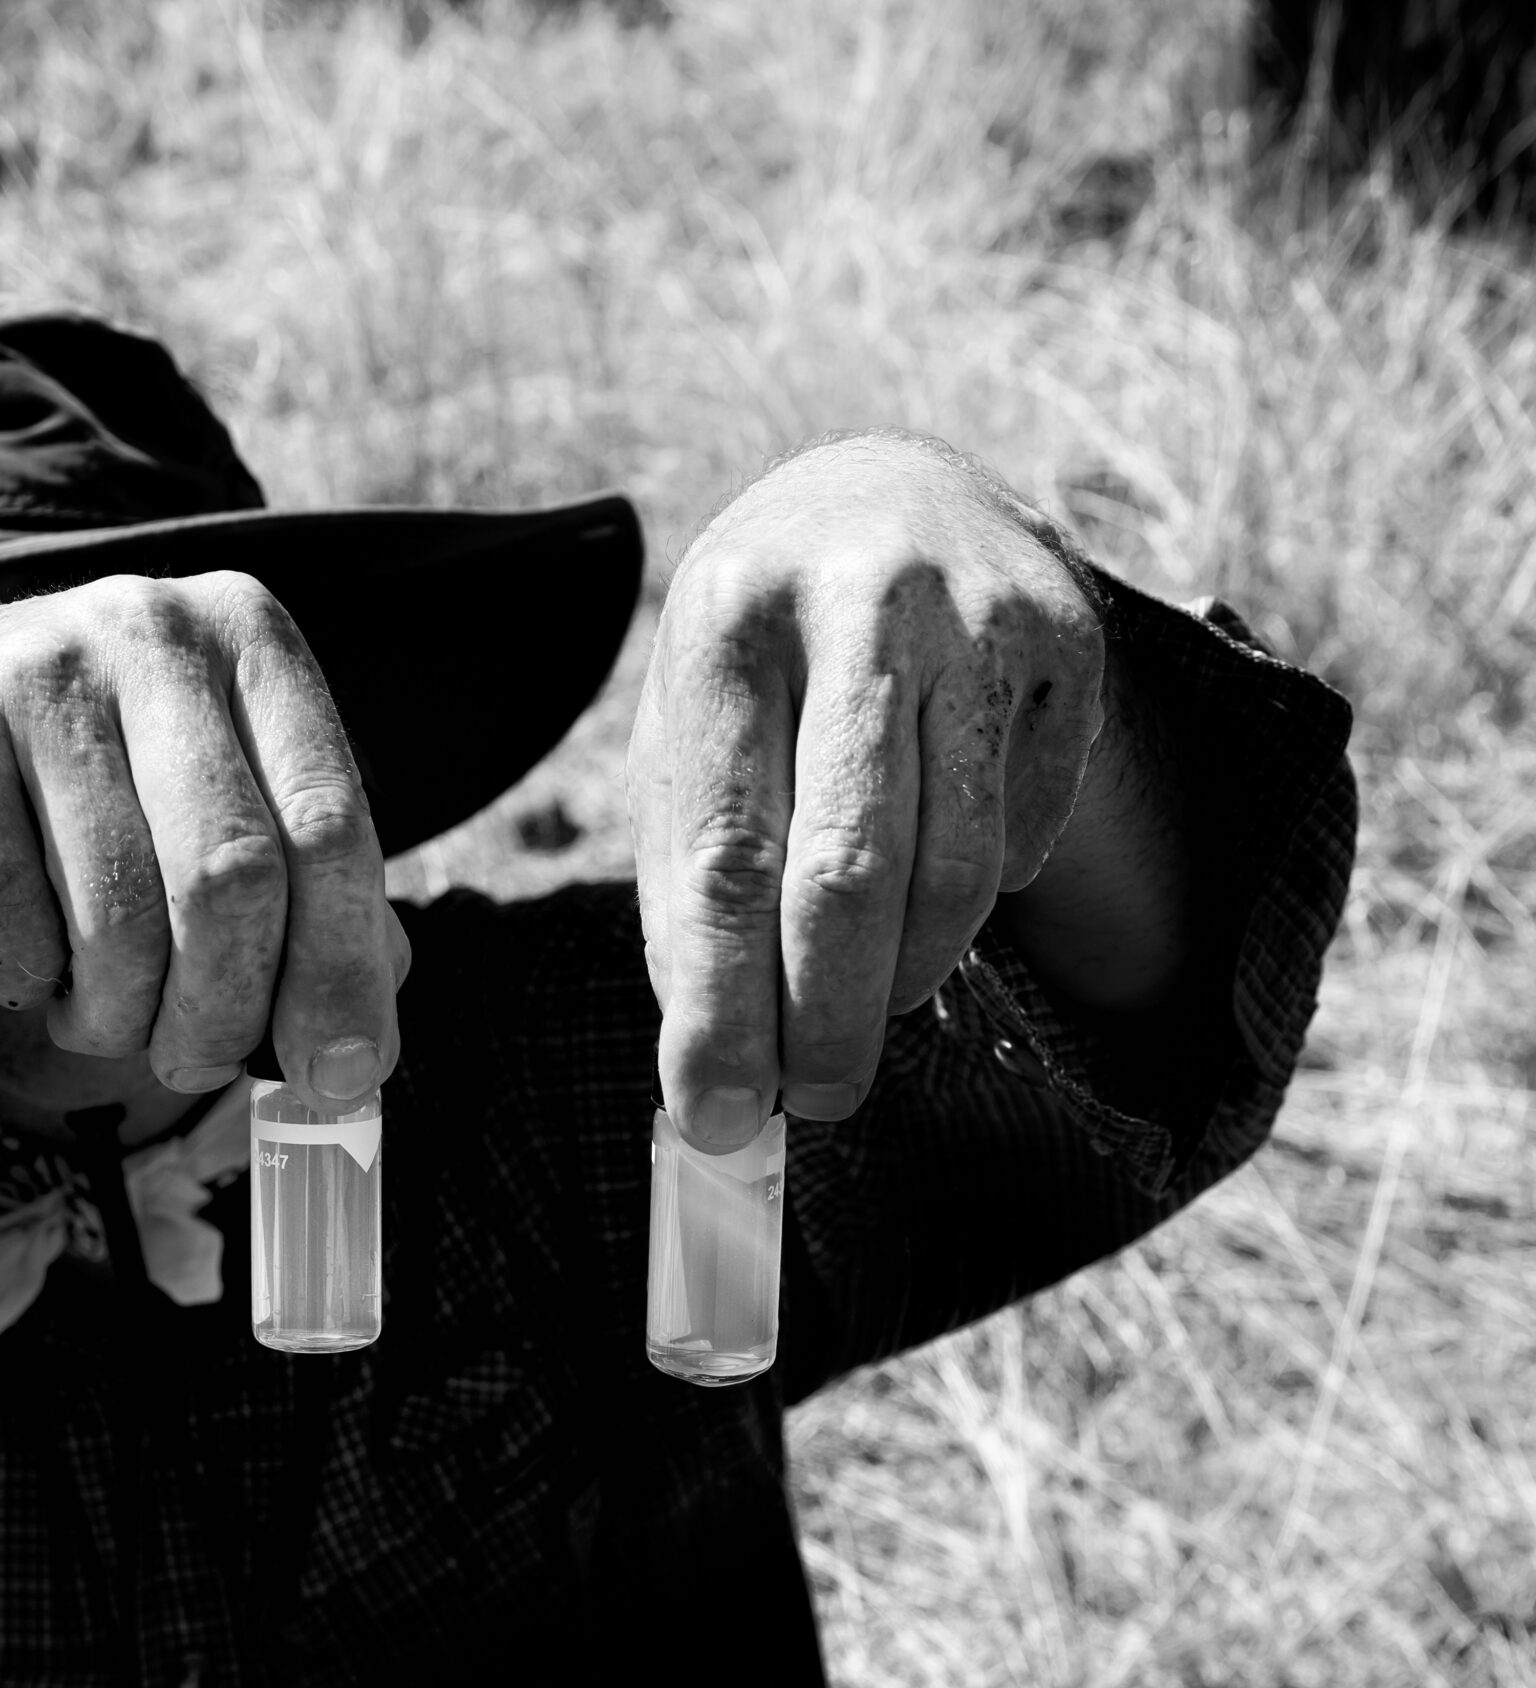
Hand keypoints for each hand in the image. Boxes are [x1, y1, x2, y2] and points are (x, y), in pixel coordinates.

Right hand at [0, 571, 406, 1106]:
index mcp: (253, 641)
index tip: (341, 1077)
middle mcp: (151, 630)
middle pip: (231, 879)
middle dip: (224, 1013)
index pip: (331, 826)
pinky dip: (28, 988)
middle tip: (196, 1067)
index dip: (343, 972)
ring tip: (100, 1013)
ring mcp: (34, 669)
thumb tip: (356, 1057)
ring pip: (120, 921)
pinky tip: (20, 957)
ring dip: (118, 1017)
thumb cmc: (96, 805)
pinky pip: (15, 935)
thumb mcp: (221, 825)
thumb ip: (312, 917)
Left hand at [629, 433, 1105, 1148]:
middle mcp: (866, 601)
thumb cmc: (765, 657)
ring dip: (905, 980)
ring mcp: (986, 618)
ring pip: (958, 871)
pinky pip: (1025, 839)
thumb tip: (711, 1057)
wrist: (892, 496)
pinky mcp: (1074, 649)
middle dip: (829, 1023)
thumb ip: (685, 889)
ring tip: (859, 1012)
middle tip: (814, 1107)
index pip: (730, 859)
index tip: (714, 1118)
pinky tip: (931, 884)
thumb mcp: (691, 736)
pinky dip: (973, 901)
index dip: (725, 1009)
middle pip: (853, 873)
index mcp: (734, 620)